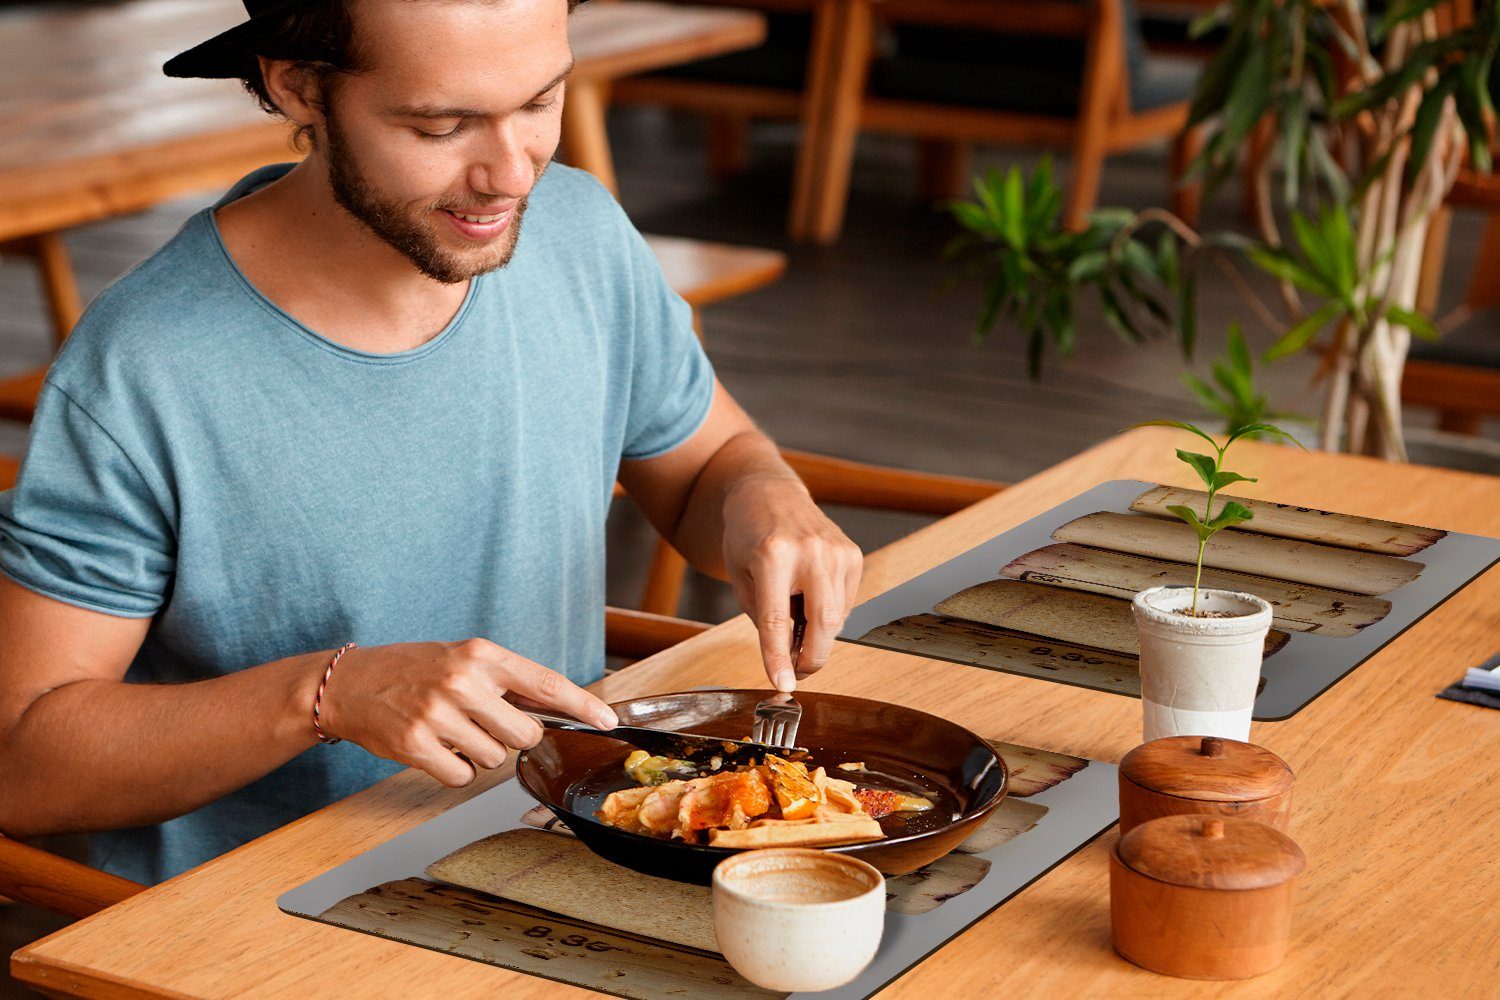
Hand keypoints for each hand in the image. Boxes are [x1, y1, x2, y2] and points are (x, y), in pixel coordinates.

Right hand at [316, 639, 616, 787]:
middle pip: (526, 734)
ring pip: (494, 758)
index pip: (545, 682)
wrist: (349, 683)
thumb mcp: (464, 660)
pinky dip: (455, 771)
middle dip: (514, 738)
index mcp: (481, 655)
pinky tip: (436, 749)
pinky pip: (462, 776)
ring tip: (451, 731)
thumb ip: (508, 682)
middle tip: (485, 724)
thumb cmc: (413, 671)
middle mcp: (463, 681)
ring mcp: (438, 713)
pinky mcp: (416, 744)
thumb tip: (560, 705)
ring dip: (479, 753)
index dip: (581, 705)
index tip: (607, 720)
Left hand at [721, 476, 863, 691]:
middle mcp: (810, 551)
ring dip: (817, 635)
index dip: (779, 658)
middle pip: (823, 624)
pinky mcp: (853, 553)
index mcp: (773, 555)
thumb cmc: (748, 536)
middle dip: (812, 658)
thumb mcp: (741, 578)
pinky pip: (845, 602)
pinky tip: (809, 597)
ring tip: (795, 620)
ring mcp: (837, 550)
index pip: (777, 620)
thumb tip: (790, 659)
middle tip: (797, 671)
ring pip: (837, 618)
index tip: (783, 684)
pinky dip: (828, 613)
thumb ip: (763, 619)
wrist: (769, 493)